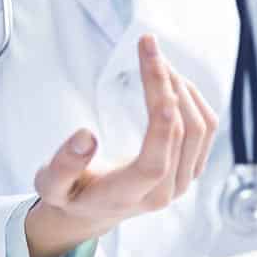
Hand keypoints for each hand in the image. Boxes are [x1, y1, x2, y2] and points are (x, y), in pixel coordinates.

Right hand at [25, 34, 218, 256]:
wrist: (93, 211)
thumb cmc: (70, 194)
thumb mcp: (50, 186)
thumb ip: (63, 166)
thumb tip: (85, 136)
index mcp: (128, 196)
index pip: (155, 162)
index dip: (162, 121)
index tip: (157, 73)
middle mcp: (164, 192)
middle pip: (181, 134)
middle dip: (166, 83)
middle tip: (147, 45)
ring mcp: (183, 182)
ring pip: (200, 129)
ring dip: (181, 87)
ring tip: (155, 59)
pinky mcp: (192, 169)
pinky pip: (206, 130)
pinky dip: (192, 98)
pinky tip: (171, 79)